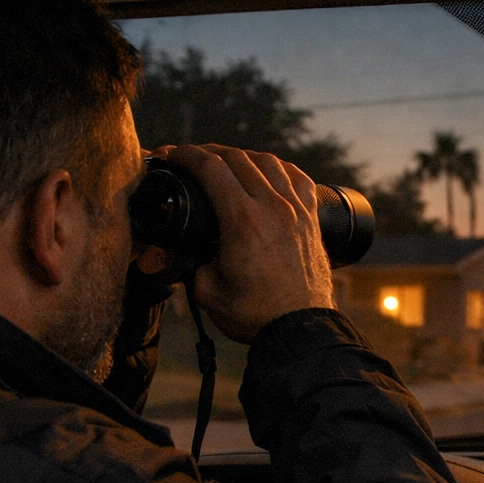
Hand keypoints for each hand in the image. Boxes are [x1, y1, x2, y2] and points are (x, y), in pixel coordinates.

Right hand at [162, 144, 333, 341]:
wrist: (300, 330)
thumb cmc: (255, 315)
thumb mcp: (206, 291)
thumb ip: (187, 264)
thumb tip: (176, 249)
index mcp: (242, 220)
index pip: (210, 168)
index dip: (185, 154)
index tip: (171, 155)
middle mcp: (272, 207)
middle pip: (237, 158)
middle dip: (208, 152)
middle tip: (192, 159)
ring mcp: (296, 210)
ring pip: (268, 162)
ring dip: (242, 156)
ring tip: (226, 162)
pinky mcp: (312, 219)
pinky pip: (297, 177)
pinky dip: (278, 167)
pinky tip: (268, 170)